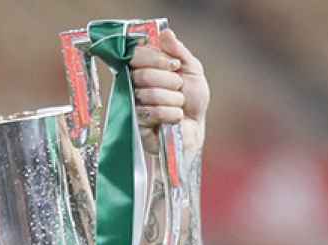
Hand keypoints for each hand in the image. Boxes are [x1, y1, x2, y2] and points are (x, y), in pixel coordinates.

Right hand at [130, 29, 208, 154]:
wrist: (193, 129)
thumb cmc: (192, 101)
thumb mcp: (192, 71)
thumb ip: (179, 51)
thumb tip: (166, 33)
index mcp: (145, 68)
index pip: (136, 55)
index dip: (155, 58)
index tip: (175, 65)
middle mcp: (134, 84)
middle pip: (143, 75)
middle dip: (169, 82)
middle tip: (179, 88)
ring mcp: (133, 104)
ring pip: (150, 94)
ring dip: (174, 100)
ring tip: (179, 105)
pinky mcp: (136, 124)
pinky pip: (153, 112)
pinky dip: (172, 114)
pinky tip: (175, 118)